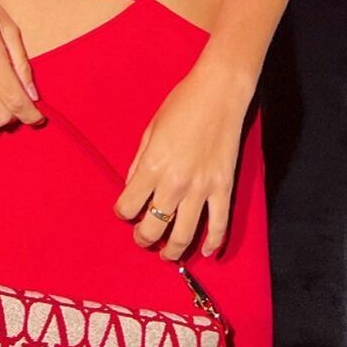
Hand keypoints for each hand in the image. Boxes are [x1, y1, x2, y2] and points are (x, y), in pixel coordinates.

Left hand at [113, 62, 249, 259]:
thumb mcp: (150, 130)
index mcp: (152, 165)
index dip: (123, 212)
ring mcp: (201, 187)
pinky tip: (206, 252)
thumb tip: (133, 187)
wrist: (218, 92)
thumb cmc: (181, 104)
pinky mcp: (223, 187)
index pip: (129, 205)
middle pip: (154, 227)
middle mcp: (175, 182)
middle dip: (143, 238)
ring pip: (184, 235)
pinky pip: (219, 225)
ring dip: (172, 251)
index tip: (125, 211)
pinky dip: (213, 243)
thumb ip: (139, 162)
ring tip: (168, 254)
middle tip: (142, 237)